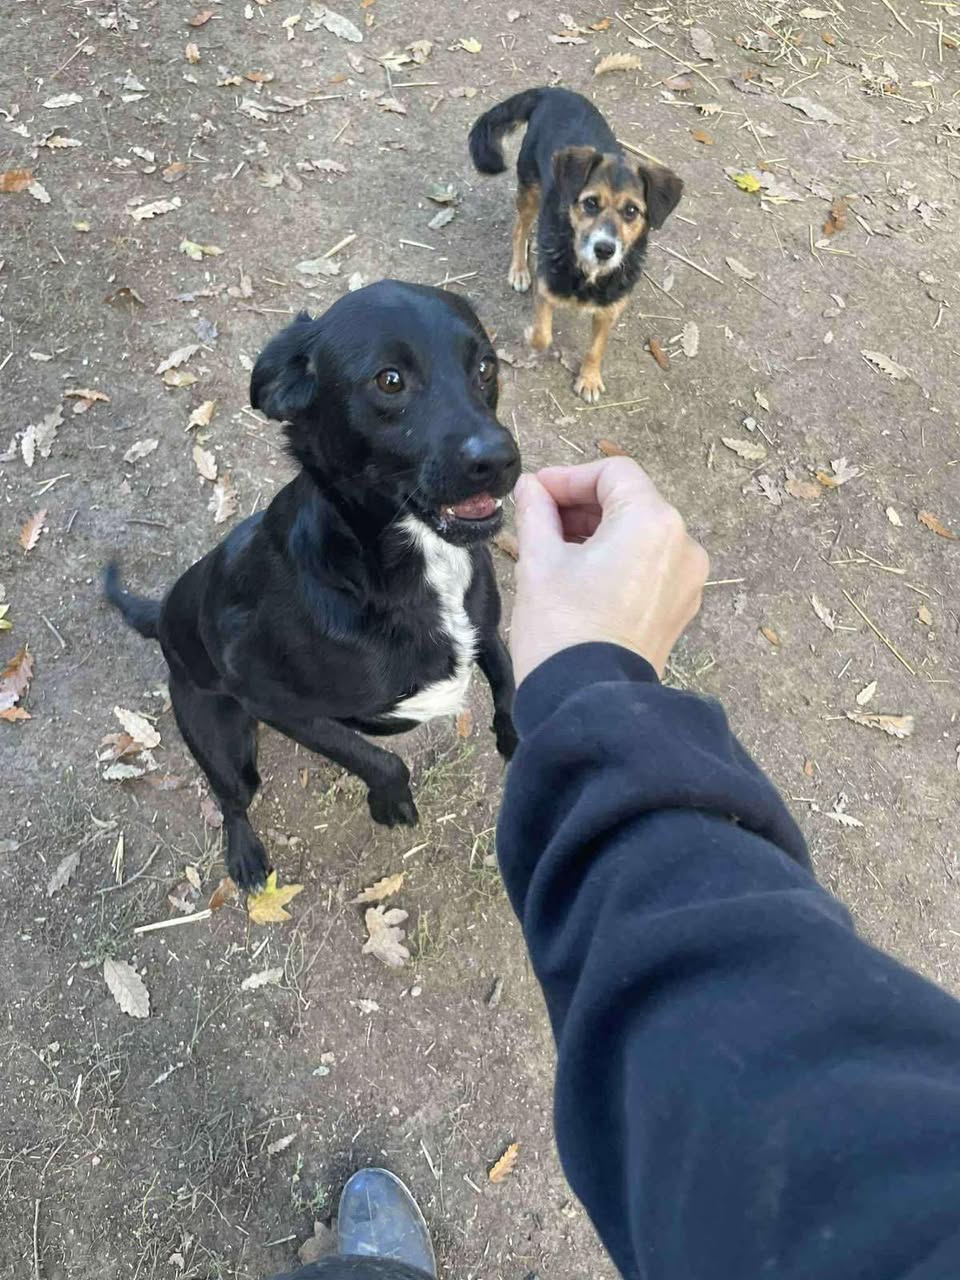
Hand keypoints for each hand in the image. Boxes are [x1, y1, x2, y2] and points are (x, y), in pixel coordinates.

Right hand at [509, 458, 708, 684]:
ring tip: (552, 549)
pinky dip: (615, 559)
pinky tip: (578, 576)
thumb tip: (531, 488)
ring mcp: (686, 580)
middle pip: (629, 501)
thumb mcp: (539, 561)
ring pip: (638, 534)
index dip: (567, 477)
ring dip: (595, 532)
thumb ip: (536, 512)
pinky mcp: (678, 608)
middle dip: (580, 505)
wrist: (587, 702)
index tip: (534, 493)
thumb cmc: (563, 630)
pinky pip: (648, 566)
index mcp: (653, 523)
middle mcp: (682, 545)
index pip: (613, 473)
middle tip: (535, 519)